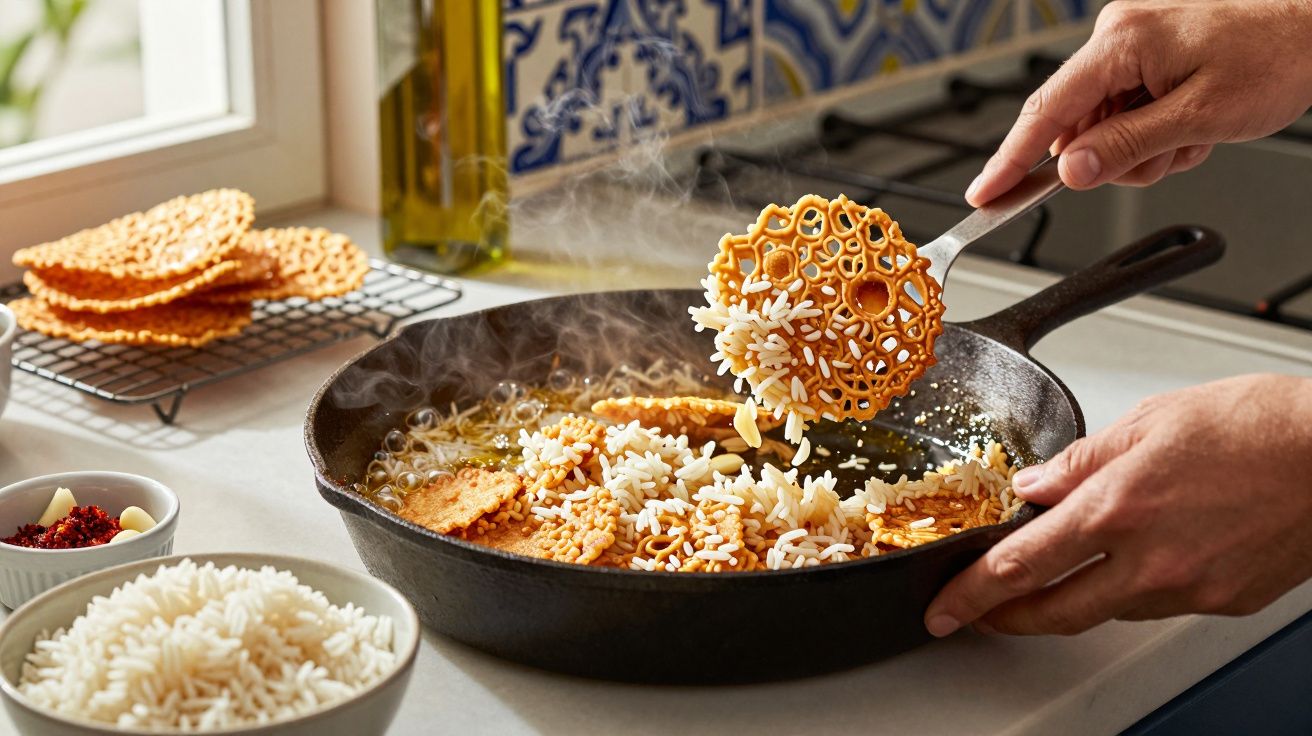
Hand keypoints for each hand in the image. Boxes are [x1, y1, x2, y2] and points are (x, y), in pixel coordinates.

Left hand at [924, 373, 1311, 635]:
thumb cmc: (1258, 426)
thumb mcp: (1150, 421)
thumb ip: (1081, 460)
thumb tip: (1034, 486)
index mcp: (1117, 508)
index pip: (1019, 566)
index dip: (971, 594)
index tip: (946, 609)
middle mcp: (1149, 560)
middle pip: (1054, 610)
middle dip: (1006, 618)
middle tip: (980, 615)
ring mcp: (1189, 588)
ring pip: (1108, 609)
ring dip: (1071, 599)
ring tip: (1054, 577)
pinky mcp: (1225, 601)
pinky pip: (1159, 604)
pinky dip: (1132, 588)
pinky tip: (1135, 562)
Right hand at [966, 0, 1311, 205]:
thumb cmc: (1274, 56)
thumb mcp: (1199, 118)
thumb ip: (1127, 147)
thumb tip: (1071, 171)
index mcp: (1120, 43)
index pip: (1047, 111)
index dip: (1010, 159)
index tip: (984, 193)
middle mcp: (1115, 38)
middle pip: (1077, 127)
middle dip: (1116, 157)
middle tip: (1170, 155)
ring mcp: (1129, 47)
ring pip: (1103, 129)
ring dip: (1142, 150)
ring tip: (1191, 137)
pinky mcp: (1143, 58)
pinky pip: (1125, 114)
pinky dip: (1154, 134)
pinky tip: (1190, 126)